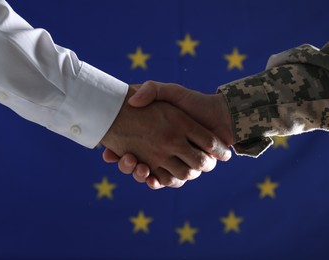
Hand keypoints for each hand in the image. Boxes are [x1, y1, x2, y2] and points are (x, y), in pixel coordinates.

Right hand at [100, 84, 230, 188]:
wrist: (220, 117)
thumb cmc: (194, 102)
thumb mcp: (170, 92)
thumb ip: (152, 90)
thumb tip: (133, 101)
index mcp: (151, 133)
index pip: (125, 146)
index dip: (114, 153)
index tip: (108, 154)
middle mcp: (157, 149)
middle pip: (133, 164)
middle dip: (126, 166)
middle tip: (126, 160)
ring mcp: (169, 160)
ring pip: (147, 175)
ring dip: (140, 175)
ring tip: (140, 168)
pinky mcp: (182, 168)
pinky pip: (166, 180)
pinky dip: (159, 182)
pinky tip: (153, 179)